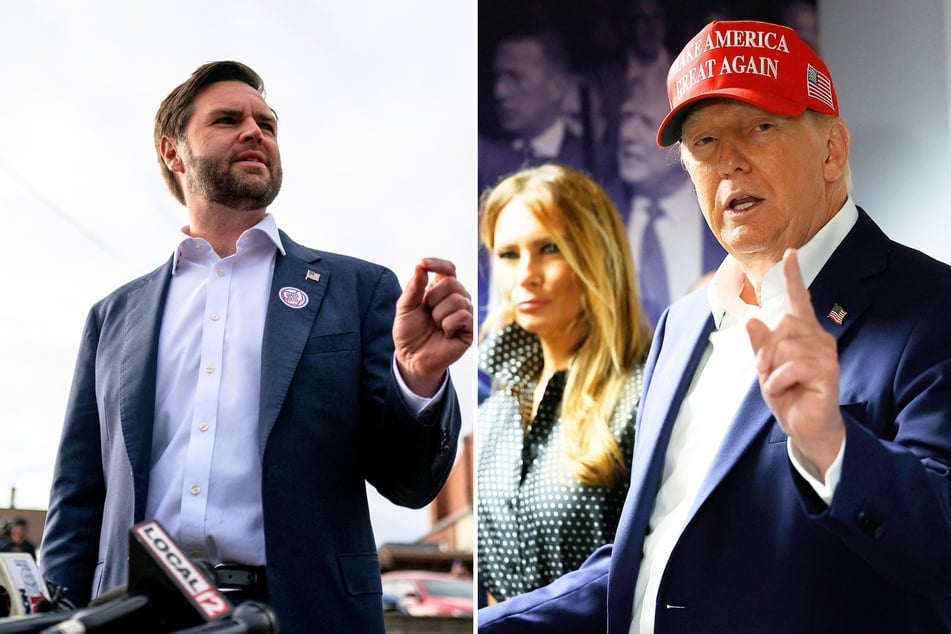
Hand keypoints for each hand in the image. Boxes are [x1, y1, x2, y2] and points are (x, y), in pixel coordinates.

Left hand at [393, 257, 473, 396]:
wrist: (412, 358)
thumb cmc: (409, 333)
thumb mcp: (405, 307)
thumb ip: (413, 287)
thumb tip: (420, 266)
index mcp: (440, 290)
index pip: (448, 269)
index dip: (438, 264)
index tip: (424, 263)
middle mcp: (456, 298)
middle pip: (452, 282)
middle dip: (433, 297)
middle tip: (427, 312)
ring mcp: (465, 313)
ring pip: (457, 299)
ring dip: (439, 314)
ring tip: (436, 326)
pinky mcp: (470, 329)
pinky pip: (463, 315)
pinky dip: (448, 325)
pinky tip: (445, 334)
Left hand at [746, 249, 844, 479]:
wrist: (805, 427)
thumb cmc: (789, 395)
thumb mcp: (766, 368)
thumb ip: (760, 344)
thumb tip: (752, 320)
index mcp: (803, 333)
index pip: (799, 300)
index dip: (794, 277)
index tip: (789, 253)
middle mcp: (818, 337)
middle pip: (780, 325)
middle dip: (765, 351)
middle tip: (767, 373)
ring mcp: (825, 352)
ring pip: (783, 346)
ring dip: (772, 370)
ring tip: (783, 384)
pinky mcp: (827, 370)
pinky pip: (790, 366)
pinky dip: (779, 382)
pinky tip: (789, 391)